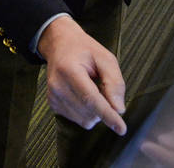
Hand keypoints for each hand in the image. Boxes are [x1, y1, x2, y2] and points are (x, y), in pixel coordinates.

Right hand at [38, 16, 126, 134]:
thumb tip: (119, 109)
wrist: (59, 45)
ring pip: (85, 120)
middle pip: (90, 112)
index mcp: (69, 69)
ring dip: (95, 111)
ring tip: (91, 88)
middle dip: (105, 108)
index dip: (107, 115)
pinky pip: (78, 119)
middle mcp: (58, 85)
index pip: (90, 98)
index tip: (121, 128)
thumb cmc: (84, 50)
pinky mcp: (53, 104)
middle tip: (103, 87)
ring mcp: (53, 96)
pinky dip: (86, 111)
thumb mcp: (105, 58)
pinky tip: (83, 94)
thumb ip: (115, 82)